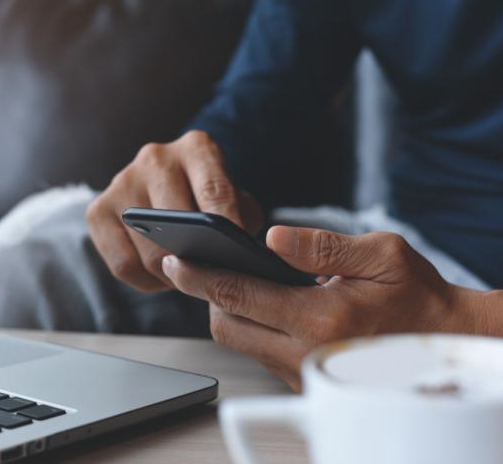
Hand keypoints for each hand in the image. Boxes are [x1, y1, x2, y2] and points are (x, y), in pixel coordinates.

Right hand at [87, 130, 263, 292]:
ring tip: (190, 282)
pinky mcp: (98, 210)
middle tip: (212, 282)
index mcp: (196, 148)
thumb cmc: (210, 198)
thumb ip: (242, 219)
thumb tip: (235, 253)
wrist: (169, 184)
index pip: (214, 190)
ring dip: (173, 276)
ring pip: (150, 251)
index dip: (227, 227)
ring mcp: (122, 182)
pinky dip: (147, 281)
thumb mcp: (237, 199)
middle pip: (176, 226)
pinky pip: (123, 264)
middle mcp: (156, 158)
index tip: (238, 256)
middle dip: (196, 261)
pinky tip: (162, 279)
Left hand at [162, 226, 478, 390]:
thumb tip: (271, 237)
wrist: (444, 340)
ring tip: (228, 277)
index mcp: (319, 319)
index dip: (200, 277)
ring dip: (228, 310)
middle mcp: (304, 353)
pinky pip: (261, 352)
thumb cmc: (416, 295)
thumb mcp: (381, 256)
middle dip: (207, 296)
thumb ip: (322, 246)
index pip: (239, 296)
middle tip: (199, 265)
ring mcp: (302, 373)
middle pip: (226, 326)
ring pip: (241, 342)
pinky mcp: (305, 380)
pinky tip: (259, 300)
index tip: (174, 262)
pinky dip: (251, 325)